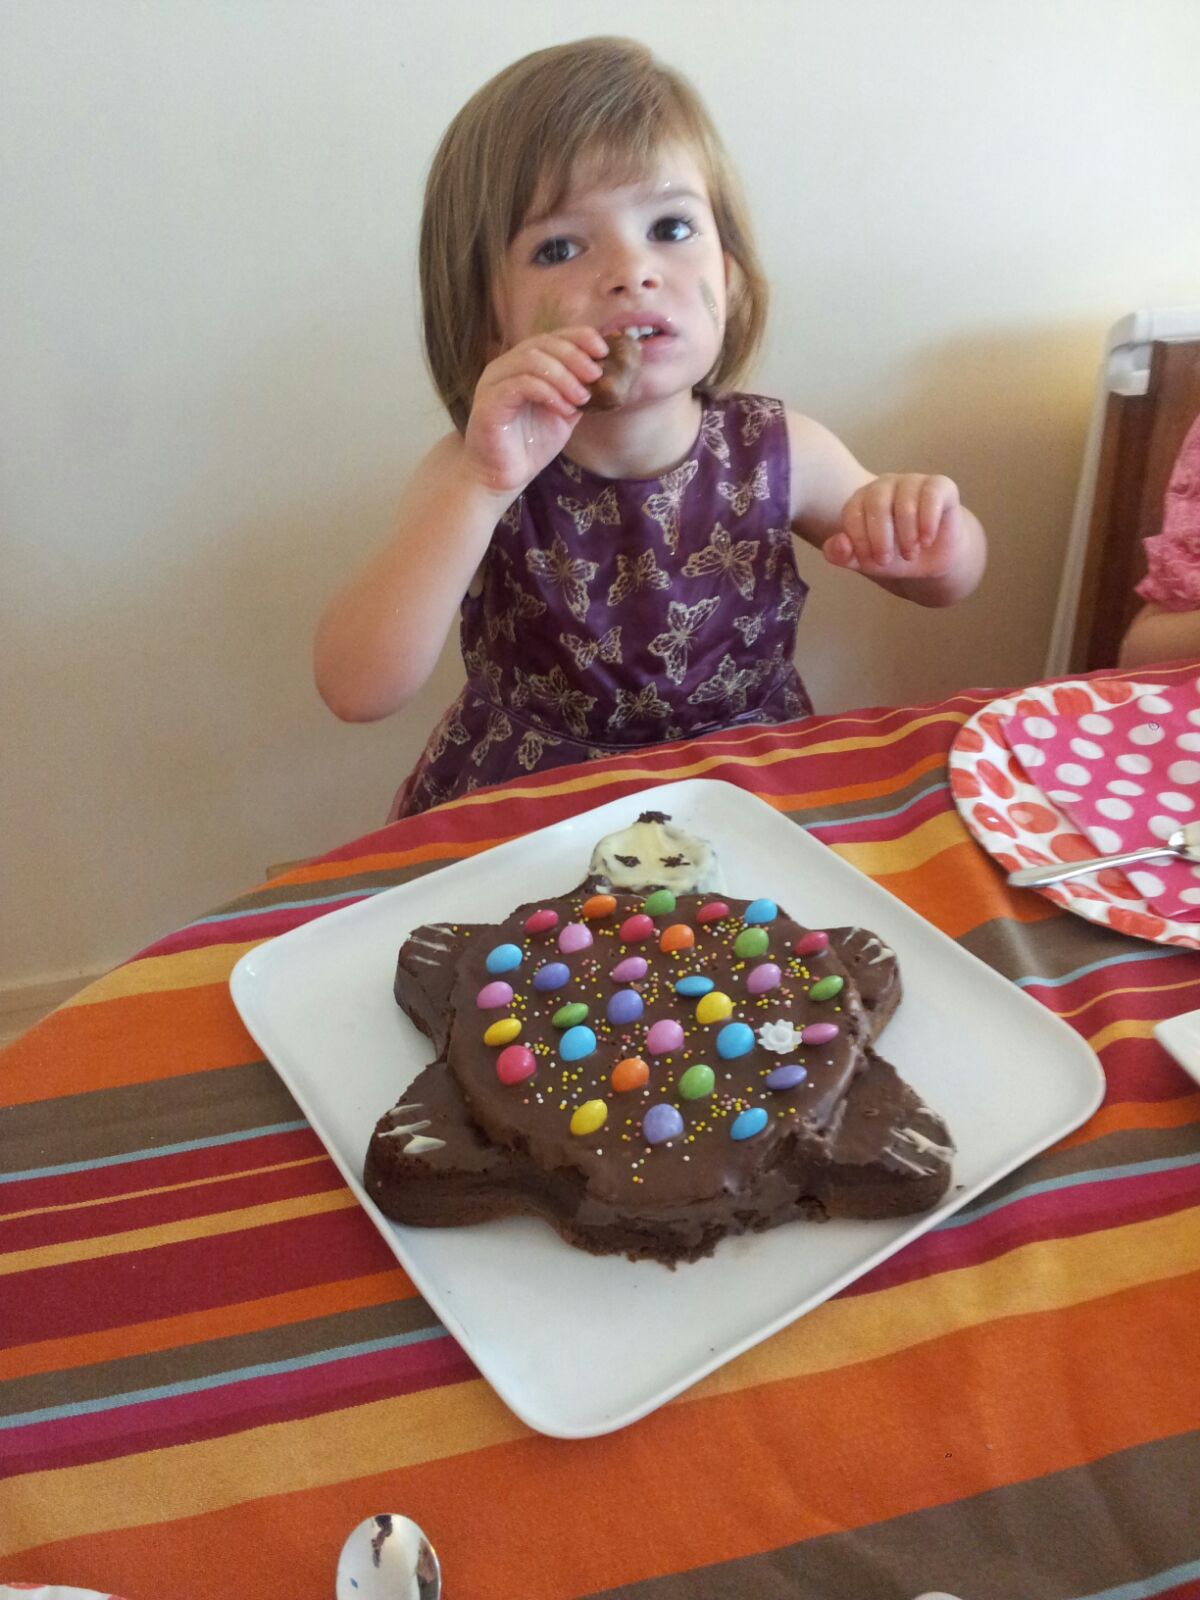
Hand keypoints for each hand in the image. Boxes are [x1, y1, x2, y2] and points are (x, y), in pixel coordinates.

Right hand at [462, 327, 608, 497]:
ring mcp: (494, 382)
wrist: (502, 476)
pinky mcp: (488, 402)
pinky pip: (520, 384)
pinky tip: (564, 410)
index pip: (552, 337)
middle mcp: (505, 366)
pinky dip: (548, 393)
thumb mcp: (563, 414)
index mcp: (523, 364)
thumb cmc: (529, 445)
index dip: (580, 337)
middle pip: (542, 343)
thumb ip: (578, 391)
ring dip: (564, 376)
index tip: (603, 350)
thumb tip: (607, 375)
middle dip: (575, 356)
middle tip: (596, 375)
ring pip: (531, 360)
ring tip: (582, 398)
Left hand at [824, 473, 962, 577]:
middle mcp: (884, 484)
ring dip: (906, 536)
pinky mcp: (939, 485)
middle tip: (886, 561)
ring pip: (905, 503)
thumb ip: (842, 554)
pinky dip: (928, 523)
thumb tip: (838, 544)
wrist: (932, 557)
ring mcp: (912, 481)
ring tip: (909, 554)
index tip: (869, 560)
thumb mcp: (865, 560)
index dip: (859, 540)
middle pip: (877, 503)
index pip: (852, 512)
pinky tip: (927, 540)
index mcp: (861, 498)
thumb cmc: (894, 554)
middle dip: (880, 538)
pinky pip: (931, 497)